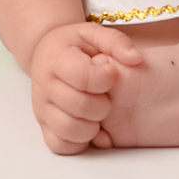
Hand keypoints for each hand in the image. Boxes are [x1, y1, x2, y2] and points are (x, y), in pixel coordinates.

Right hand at [29, 21, 143, 154]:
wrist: (46, 56)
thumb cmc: (74, 45)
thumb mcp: (93, 33)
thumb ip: (116, 42)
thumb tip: (136, 59)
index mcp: (56, 59)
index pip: (84, 77)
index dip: (105, 78)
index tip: (110, 73)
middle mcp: (44, 85)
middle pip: (79, 106)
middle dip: (103, 104)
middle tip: (106, 96)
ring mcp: (41, 109)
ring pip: (68, 130)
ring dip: (91, 126)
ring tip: (97, 114)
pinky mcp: (43, 126)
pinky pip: (59, 144)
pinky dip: (77, 142)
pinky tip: (87, 126)